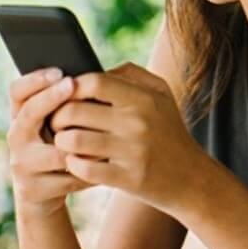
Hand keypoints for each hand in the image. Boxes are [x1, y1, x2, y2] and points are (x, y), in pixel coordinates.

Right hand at [6, 68, 94, 214]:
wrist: (45, 194)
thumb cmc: (58, 149)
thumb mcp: (56, 126)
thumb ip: (66, 106)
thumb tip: (96, 77)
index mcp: (21, 116)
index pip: (17, 92)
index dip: (35, 80)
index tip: (59, 71)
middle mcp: (16, 137)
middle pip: (28, 113)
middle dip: (50, 97)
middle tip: (72, 84)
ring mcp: (22, 164)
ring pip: (55, 151)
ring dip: (84, 144)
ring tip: (107, 132)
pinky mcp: (33, 189)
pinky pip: (68, 178)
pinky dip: (90, 172)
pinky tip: (108, 165)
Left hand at [48, 62, 208, 215]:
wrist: (192, 179)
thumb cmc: (169, 132)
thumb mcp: (161, 95)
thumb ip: (131, 74)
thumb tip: (95, 69)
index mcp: (143, 98)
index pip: (94, 82)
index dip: (71, 87)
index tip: (65, 95)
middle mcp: (138, 122)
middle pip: (75, 111)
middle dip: (57, 116)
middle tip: (56, 122)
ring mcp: (133, 152)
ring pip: (74, 140)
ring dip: (62, 141)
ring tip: (64, 142)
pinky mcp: (128, 178)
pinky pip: (84, 168)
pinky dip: (73, 164)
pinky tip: (77, 162)